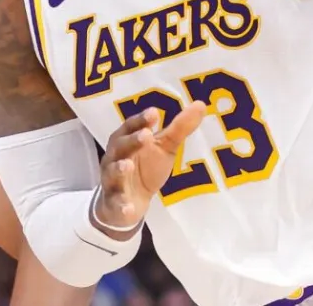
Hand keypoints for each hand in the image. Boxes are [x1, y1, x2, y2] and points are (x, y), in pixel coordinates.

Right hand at [92, 102, 205, 235]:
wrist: (130, 203)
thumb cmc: (146, 168)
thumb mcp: (164, 148)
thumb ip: (179, 128)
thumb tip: (200, 104)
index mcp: (127, 141)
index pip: (131, 127)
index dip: (140, 120)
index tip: (154, 113)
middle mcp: (115, 158)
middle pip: (120, 147)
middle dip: (131, 141)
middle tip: (146, 135)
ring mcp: (113, 181)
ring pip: (112, 173)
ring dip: (119, 169)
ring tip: (128, 165)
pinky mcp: (114, 203)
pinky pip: (116, 204)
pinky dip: (121, 205)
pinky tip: (128, 207)